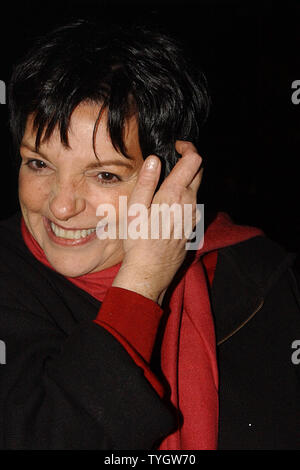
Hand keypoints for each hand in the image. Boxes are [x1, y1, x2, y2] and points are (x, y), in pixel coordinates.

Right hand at [112, 141, 202, 304]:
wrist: (150, 270)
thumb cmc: (138, 241)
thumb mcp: (135, 209)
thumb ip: (147, 182)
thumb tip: (154, 160)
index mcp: (175, 195)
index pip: (194, 160)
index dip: (188, 147)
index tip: (176, 146)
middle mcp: (190, 203)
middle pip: (200, 172)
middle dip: (188, 161)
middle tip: (171, 162)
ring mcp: (194, 216)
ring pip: (197, 188)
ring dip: (186, 180)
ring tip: (165, 185)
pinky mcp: (194, 226)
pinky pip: (194, 203)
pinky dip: (186, 196)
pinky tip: (168, 205)